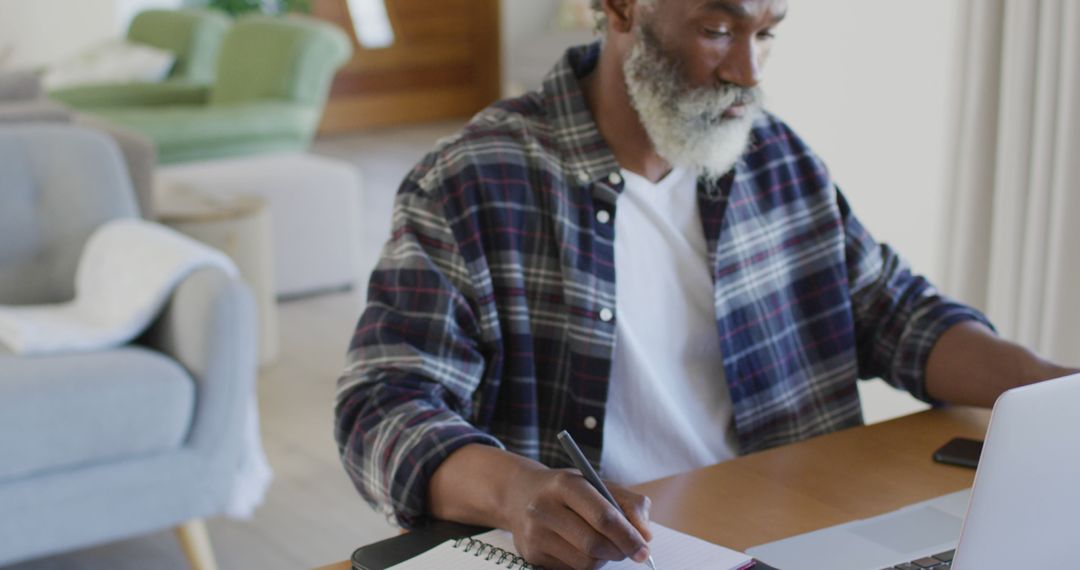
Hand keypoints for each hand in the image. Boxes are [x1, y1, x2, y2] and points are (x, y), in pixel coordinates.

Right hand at [504, 467, 652, 569]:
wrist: (519, 494)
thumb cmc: (568, 491)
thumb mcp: (597, 484)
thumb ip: (628, 504)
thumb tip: (645, 535)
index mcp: (565, 484)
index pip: (604, 517)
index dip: (628, 537)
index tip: (644, 549)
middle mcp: (544, 507)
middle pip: (594, 544)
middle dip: (619, 551)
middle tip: (628, 551)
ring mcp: (534, 533)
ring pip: (584, 562)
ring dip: (603, 559)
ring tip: (603, 545)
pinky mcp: (530, 554)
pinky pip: (571, 569)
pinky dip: (585, 564)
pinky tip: (580, 548)